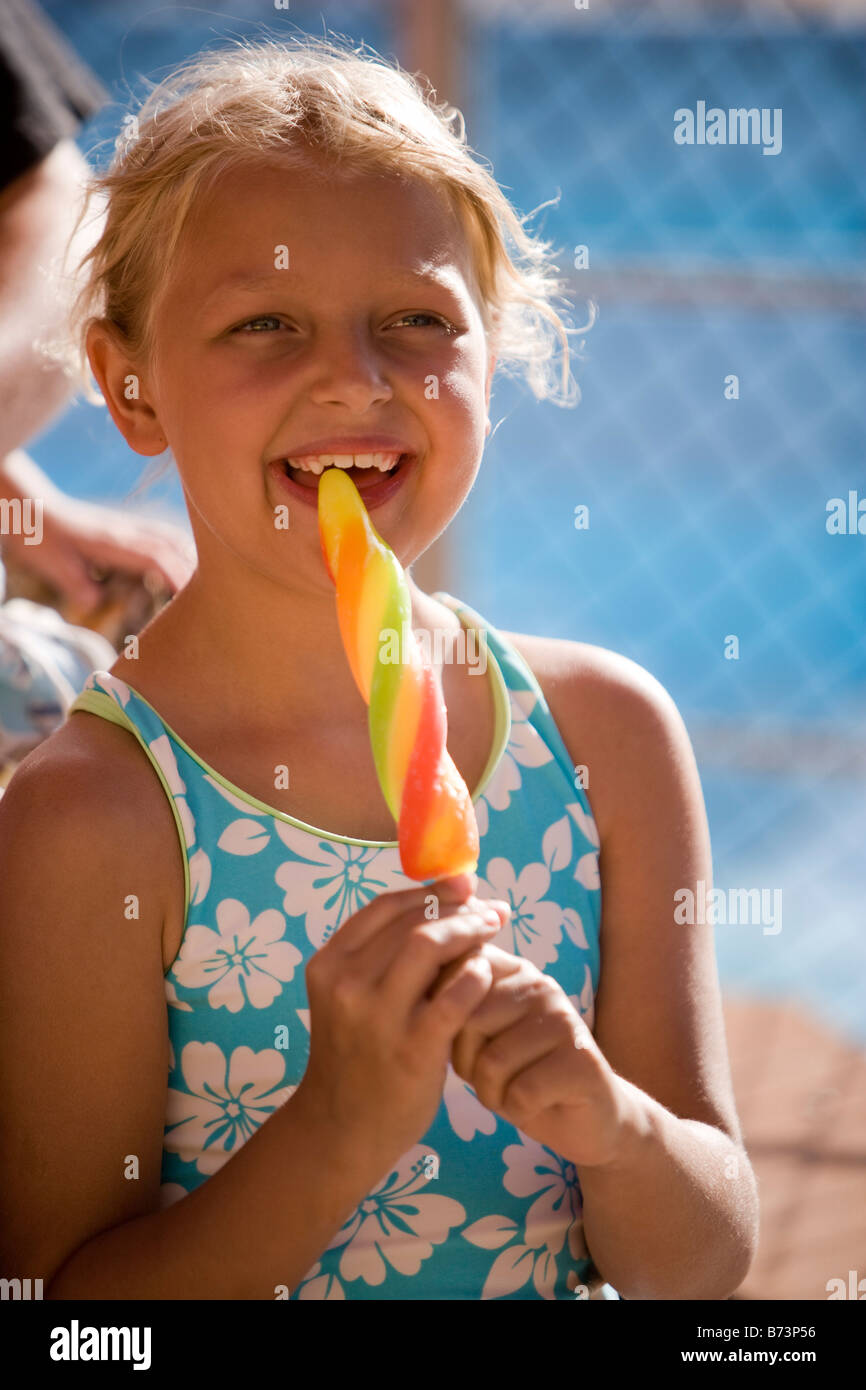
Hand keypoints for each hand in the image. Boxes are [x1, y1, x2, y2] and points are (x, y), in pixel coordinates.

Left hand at [2, 494, 194, 610]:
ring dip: (193, 555)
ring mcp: (129, 527)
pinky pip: (163, 536)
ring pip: (172, 537)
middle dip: (197, 566)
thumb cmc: (41, 538)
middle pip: (174, 544)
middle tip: (219, 590)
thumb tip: (94, 602)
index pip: (157, 557)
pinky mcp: (128, 529)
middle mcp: (127, 531)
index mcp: (113, 541)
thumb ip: (76, 584)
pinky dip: (181, 548)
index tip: (195, 597)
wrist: (32, 508)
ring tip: (211, 578)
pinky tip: (187, 561)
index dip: (179, 576)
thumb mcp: (53, 564)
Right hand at [295, 873, 511, 1179]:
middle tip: (492, 910)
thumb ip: (383, 955)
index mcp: (329, 964)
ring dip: (470, 931)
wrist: (343, 1128)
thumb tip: (442, 898)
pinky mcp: (412, 1047)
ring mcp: (378, 1016)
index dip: (431, 891)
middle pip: (414, 921)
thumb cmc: (357, 1055)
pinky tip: (487, 973)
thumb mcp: (350, 997)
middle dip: (460, 907)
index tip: (465, 886)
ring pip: (431, 944)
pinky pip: (456, 992)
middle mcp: (347, 984)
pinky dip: (477, 973)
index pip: (386, 907)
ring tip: (494, 930)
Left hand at [450, 944, 633, 1169]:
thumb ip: (458, 1007)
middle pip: (468, 1021)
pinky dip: (517, 1110)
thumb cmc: (522, 1073)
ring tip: (513, 1091)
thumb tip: (419, 991)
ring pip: (493, 1061)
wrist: (585, 1117)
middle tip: (491, 1077)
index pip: (456, 976)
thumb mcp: (482, 1036)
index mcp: (511, 970)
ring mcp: (564, 1019)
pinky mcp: (582, 1060)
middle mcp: (539, 984)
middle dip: (467, 1064)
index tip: (469, 1043)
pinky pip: (521, 1091)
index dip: (448, 1022)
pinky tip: (534, 1105)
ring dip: (492, 1092)